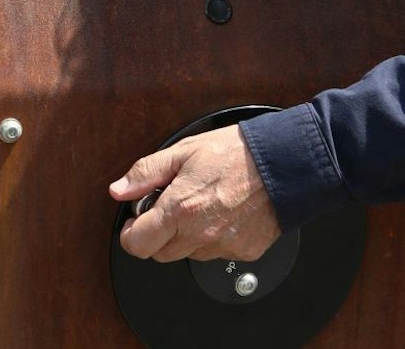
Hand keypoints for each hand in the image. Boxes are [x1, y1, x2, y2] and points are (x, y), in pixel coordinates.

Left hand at [109, 125, 280, 261]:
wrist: (284, 163)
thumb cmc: (237, 153)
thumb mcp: (183, 151)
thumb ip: (146, 173)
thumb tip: (119, 189)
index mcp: (179, 209)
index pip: (137, 245)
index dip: (131, 233)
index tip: (137, 220)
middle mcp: (199, 234)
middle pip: (160, 254)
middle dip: (158, 234)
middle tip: (170, 206)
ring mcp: (223, 247)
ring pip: (189, 254)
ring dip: (187, 236)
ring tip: (202, 203)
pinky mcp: (243, 252)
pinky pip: (217, 253)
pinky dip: (214, 237)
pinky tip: (223, 212)